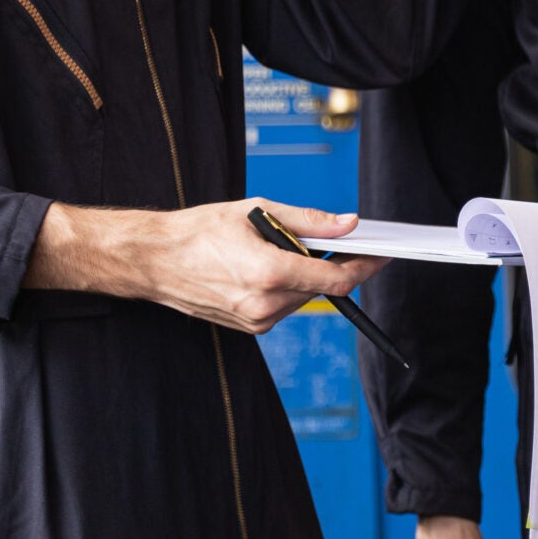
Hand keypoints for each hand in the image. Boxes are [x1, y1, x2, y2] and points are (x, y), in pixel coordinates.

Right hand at [23, 198, 382, 331]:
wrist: (153, 260)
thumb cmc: (200, 230)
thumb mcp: (258, 211)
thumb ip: (309, 220)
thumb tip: (348, 223)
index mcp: (270, 273)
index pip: (337, 280)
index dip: (366, 266)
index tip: (384, 254)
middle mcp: (265, 304)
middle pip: (322, 288)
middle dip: (335, 264)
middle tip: (342, 241)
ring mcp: (256, 320)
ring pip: (303, 298)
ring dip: (307, 275)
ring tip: (288, 248)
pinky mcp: (248, 327)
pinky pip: (283, 306)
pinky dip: (286, 286)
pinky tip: (268, 266)